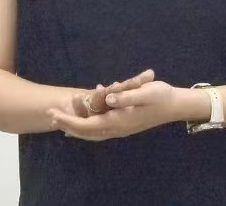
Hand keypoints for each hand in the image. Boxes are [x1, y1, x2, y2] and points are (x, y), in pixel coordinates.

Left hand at [49, 77, 184, 141]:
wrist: (175, 106)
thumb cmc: (161, 96)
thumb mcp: (146, 91)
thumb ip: (126, 96)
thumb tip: (107, 97)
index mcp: (118, 121)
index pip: (87, 125)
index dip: (68, 120)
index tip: (53, 114)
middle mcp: (117, 128)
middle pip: (85, 132)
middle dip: (67, 124)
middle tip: (50, 115)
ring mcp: (120, 128)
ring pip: (91, 132)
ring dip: (75, 126)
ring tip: (60, 118)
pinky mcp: (123, 124)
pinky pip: (99, 128)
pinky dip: (87, 125)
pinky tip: (84, 114)